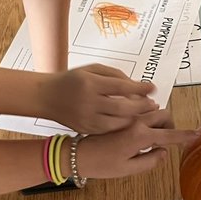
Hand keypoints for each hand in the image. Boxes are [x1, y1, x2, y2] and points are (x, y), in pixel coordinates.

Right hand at [42, 65, 157, 133]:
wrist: (47, 97)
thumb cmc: (73, 80)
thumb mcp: (92, 69)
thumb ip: (115, 76)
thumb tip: (138, 87)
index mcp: (91, 83)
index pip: (121, 86)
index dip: (140, 88)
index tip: (152, 88)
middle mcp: (89, 102)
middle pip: (123, 107)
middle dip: (142, 107)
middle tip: (153, 104)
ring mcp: (87, 118)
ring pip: (118, 122)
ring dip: (135, 119)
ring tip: (144, 113)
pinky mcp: (86, 129)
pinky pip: (110, 130)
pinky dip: (123, 127)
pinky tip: (130, 121)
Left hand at [74, 109, 200, 179]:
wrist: (77, 154)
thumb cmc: (102, 165)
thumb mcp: (128, 169)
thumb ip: (150, 161)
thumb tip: (163, 152)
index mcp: (140, 136)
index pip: (170, 134)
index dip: (184, 136)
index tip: (197, 135)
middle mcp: (136, 122)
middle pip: (164, 115)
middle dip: (169, 125)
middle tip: (164, 141)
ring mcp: (128, 116)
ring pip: (153, 110)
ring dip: (158, 121)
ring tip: (150, 137)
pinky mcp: (121, 115)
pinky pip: (141, 111)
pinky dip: (147, 117)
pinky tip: (139, 131)